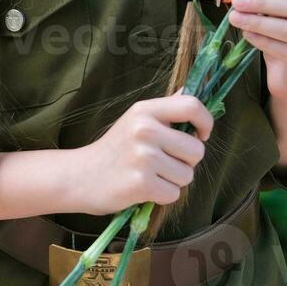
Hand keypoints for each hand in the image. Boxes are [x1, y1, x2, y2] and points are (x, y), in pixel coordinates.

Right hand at [70, 91, 212, 215]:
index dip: (205, 122)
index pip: (191, 105)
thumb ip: (166, 107)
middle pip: (197, 149)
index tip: (201, 135)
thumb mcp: (136, 119)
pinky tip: (144, 188)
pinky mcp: (141, 183)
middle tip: (164, 162)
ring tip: (151, 175)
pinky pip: (173, 194)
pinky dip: (162, 196)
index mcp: (145, 110)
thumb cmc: (115, 149)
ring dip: (173, 180)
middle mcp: (145, 129)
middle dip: (187, 162)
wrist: (81, 176)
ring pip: (187, 175)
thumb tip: (191, 89)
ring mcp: (143, 157)